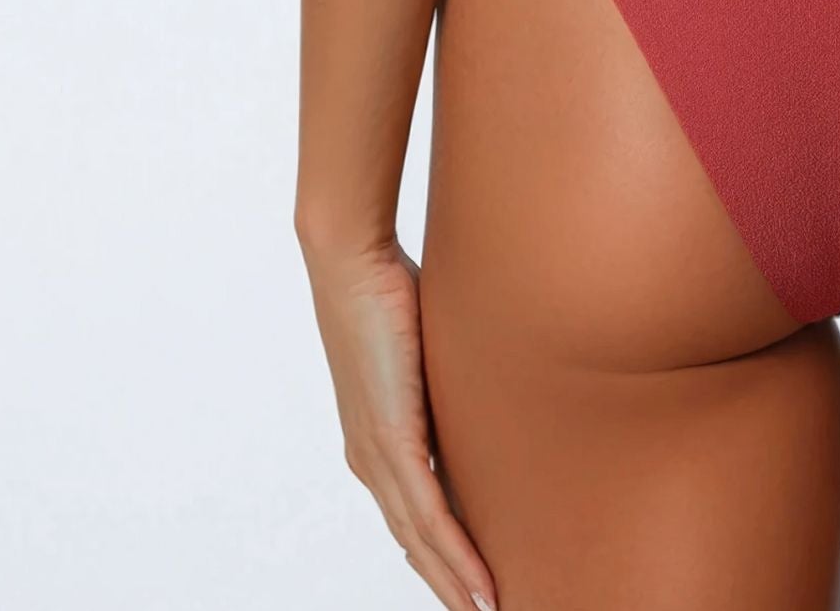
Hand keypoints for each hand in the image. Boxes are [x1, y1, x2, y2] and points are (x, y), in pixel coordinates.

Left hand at [303, 234, 497, 610]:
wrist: (350, 261)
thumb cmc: (387, 285)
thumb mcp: (430, 343)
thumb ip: (449, 373)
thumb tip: (490, 373)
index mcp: (375, 439)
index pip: (413, 513)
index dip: (441, 554)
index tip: (471, 582)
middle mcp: (370, 457)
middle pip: (415, 541)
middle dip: (450, 583)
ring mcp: (376, 453)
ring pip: (422, 540)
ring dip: (457, 583)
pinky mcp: (390, 439)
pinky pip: (429, 513)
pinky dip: (455, 555)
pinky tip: (479, 584)